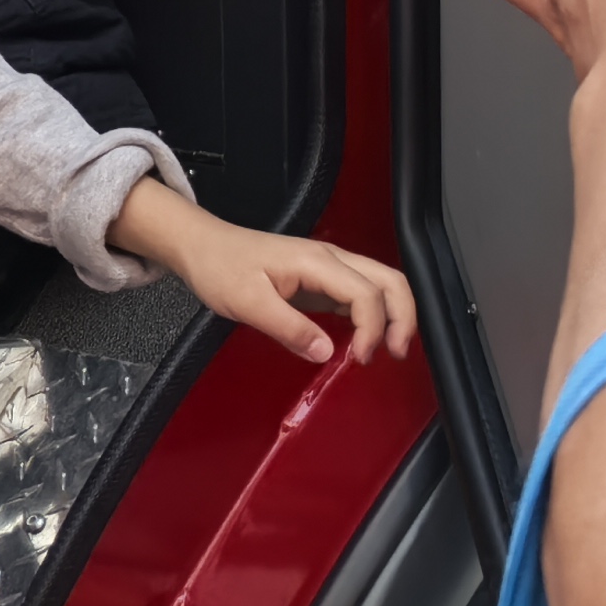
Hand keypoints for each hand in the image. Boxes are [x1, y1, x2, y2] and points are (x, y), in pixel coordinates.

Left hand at [115, 178, 416, 367]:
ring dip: (393, 316)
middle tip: (396, 355)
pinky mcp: (321, 280)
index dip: (373, 329)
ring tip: (387, 352)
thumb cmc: (220, 268)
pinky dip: (373, 317)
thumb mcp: (247, 302)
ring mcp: (329, 268)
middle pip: (390, 281)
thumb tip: (327, 353)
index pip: (366, 293)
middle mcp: (332, 260)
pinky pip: (360, 295)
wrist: (202, 246)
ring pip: (381, 285)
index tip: (359, 359)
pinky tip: (364, 341)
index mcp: (317, 262)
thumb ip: (288, 328)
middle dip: (403, 317)